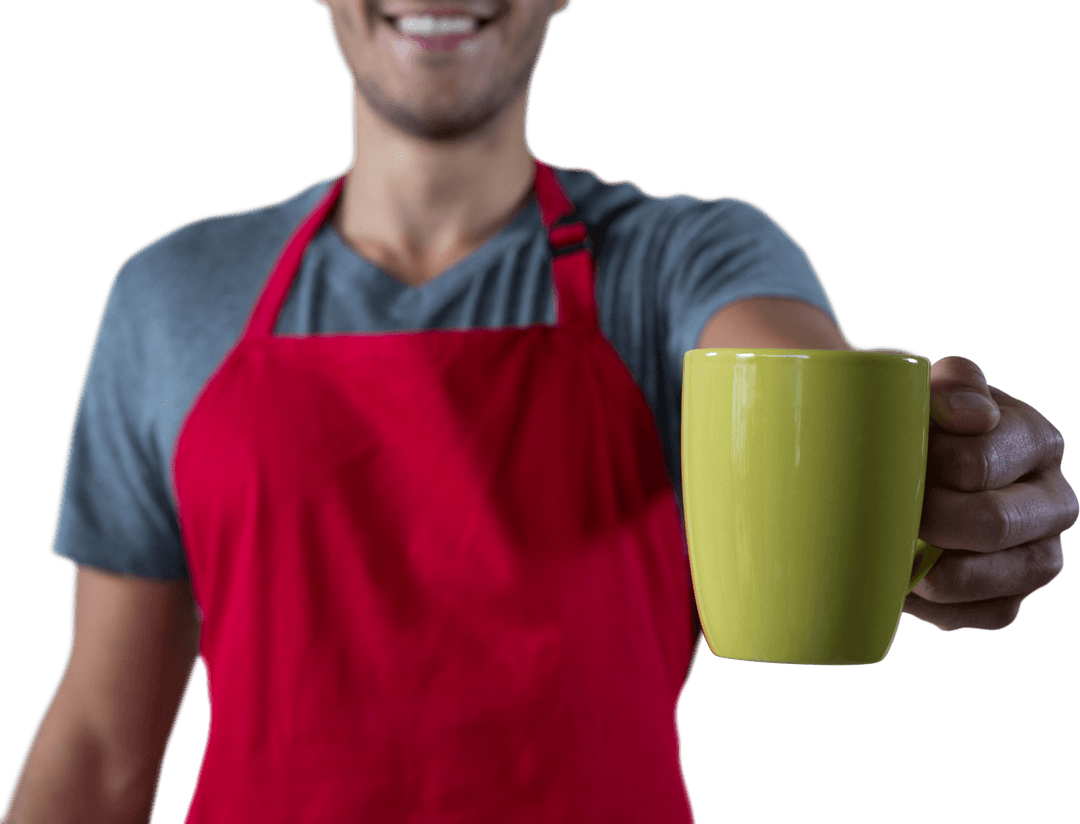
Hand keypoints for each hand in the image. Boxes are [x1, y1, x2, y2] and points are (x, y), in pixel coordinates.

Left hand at [904, 355, 1077, 630]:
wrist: (889, 460)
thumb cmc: (908, 418)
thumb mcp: (922, 386)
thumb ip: (951, 384)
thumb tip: (974, 416)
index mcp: (1034, 439)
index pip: (978, 463)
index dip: (926, 470)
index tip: (891, 462)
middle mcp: (1052, 498)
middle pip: (995, 523)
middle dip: (931, 521)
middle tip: (888, 514)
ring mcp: (1039, 551)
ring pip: (1008, 576)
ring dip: (942, 572)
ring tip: (897, 557)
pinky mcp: (1014, 594)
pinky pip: (992, 613)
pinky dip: (946, 607)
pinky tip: (910, 588)